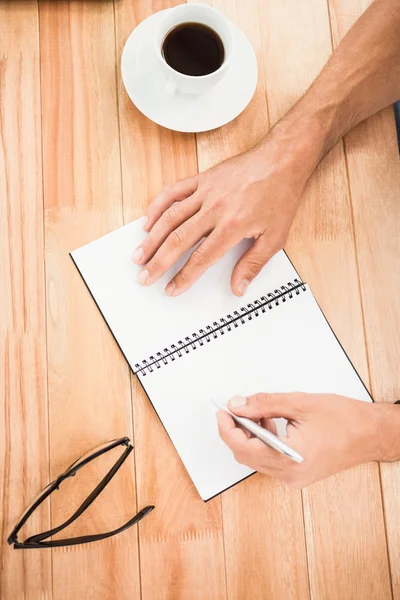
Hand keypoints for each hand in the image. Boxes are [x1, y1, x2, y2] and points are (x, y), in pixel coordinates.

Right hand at [132, 135, 309, 296]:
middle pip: (179, 240)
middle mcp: (215, 208)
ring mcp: (205, 192)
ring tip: (139, 256)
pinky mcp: (202, 179)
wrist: (282, 160)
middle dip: (159, 262)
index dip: (184, 277)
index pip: (201, 258)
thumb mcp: (275, 237)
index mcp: (233, 225)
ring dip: (152, 239)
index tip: (172, 288)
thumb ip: (253, 264)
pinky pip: (173, 192)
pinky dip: (157, 207)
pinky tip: (147, 222)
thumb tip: (238, 287)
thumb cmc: (280, 197)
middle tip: (145, 277)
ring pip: (170, 218)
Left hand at [216, 392, 381, 487]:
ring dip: (252, 434)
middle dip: (237, 430)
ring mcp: (294, 477)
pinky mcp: (299, 473)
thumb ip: (263, 404)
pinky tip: (272, 422)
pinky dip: (265, 440)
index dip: (227, 429)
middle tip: (235, 408)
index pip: (243, 448)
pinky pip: (271, 459)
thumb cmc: (345, 420)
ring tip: (259, 411)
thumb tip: (238, 405)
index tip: (221, 412)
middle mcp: (290, 474)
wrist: (372, 434)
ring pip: (258, 457)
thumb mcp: (298, 403)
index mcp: (288, 459)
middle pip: (247, 455)